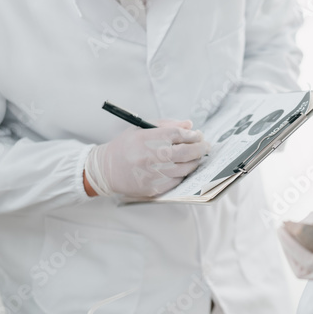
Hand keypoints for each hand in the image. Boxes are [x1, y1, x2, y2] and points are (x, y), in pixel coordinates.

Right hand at [84, 120, 209, 197]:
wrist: (106, 170)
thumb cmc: (126, 146)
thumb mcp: (141, 128)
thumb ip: (167, 125)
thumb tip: (189, 125)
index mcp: (148, 139)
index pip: (179, 134)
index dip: (193, 134)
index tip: (198, 134)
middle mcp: (152, 157)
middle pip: (187, 151)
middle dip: (201, 147)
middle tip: (206, 146)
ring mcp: (154, 174)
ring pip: (186, 168)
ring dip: (195, 161)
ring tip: (197, 156)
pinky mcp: (155, 188)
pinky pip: (178, 180)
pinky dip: (184, 173)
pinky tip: (184, 167)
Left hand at [278, 223, 312, 291]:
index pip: (306, 261)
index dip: (291, 245)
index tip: (280, 228)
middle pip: (301, 268)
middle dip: (289, 249)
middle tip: (283, 229)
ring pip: (306, 267)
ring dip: (297, 250)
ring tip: (294, 230)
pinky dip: (308, 250)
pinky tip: (310, 235)